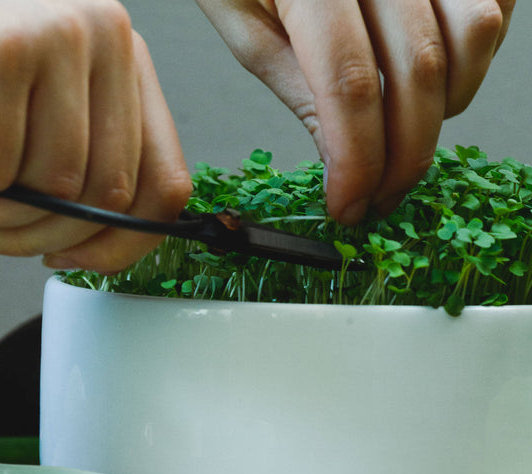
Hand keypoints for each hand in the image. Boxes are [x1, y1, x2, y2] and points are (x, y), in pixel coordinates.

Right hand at [0, 0, 190, 270]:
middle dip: (37, 238)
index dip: (122, 244)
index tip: (70, 258)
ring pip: (53, 192)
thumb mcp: (36, 136)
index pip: (165, 185)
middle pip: (107, 200)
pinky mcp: (3, 50)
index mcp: (127, 64)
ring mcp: (60, 34)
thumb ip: (81, 183)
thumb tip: (101, 250)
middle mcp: (106, 37)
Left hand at [195, 0, 514, 224]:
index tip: (350, 207)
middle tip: (383, 196)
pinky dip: (475, 51)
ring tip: (406, 128)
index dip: (357, 162)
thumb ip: (295, 83)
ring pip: (474, 33)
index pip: (348, 85)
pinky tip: (434, 72)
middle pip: (418, 71)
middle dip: (406, 155)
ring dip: (448, 104)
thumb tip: (341, 158)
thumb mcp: (243, 20)